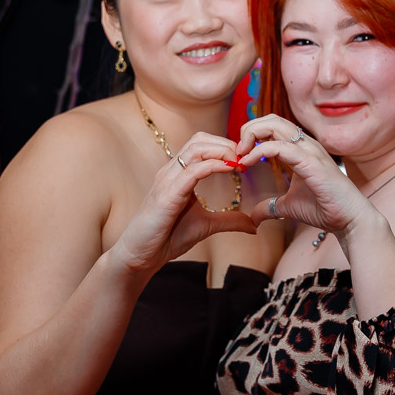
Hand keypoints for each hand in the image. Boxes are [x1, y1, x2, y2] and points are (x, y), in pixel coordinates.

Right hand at [110, 132, 254, 277]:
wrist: (140, 255)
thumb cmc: (167, 237)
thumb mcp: (206, 225)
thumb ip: (229, 221)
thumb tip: (253, 225)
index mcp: (179, 174)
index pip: (202, 145)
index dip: (226, 147)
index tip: (246, 161)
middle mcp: (171, 171)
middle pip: (200, 140)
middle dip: (226, 144)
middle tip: (246, 159)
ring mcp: (167, 180)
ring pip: (196, 149)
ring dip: (222, 151)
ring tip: (239, 163)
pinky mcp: (167, 195)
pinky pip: (192, 171)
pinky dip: (214, 166)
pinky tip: (230, 170)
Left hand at [236, 114, 375, 242]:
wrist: (349, 220)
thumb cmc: (325, 209)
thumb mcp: (288, 207)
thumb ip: (270, 207)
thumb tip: (253, 217)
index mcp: (301, 149)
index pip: (273, 125)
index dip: (253, 134)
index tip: (240, 155)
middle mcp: (306, 145)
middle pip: (272, 119)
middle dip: (249, 129)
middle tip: (237, 150)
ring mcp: (310, 151)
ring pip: (275, 125)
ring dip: (252, 134)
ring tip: (241, 154)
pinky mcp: (311, 162)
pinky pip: (280, 147)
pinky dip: (259, 151)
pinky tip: (247, 163)